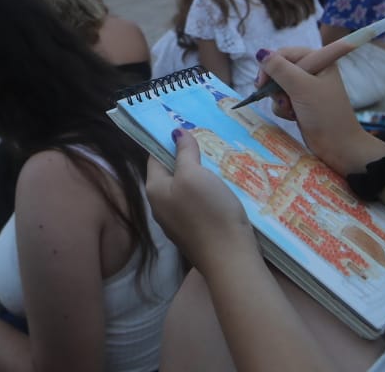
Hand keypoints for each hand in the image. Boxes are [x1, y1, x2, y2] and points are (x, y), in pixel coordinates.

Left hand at [146, 128, 253, 271]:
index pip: (155, 157)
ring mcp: (178, 222)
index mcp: (154, 190)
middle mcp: (161, 207)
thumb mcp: (194, 175)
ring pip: (187, 189)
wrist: (229, 258)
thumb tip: (176, 132)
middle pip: (172, 173)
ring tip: (219, 161)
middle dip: (187, 158)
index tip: (187, 126)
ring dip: (200, 175)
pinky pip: (198, 205)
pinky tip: (223, 188)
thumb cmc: (208, 212)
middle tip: (207, 141)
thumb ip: (184, 153)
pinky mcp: (196, 232)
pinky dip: (208, 193)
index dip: (169, 141)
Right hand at [256, 47, 384, 175]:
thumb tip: (260, 53)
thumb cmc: (324, 114)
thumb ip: (280, 69)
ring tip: (291, 110)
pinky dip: (283, 108)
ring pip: (278, 86)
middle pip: (280, 69)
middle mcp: (313, 70)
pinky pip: (282, 99)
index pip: (285, 53)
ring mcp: (307, 88)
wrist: (338, 147)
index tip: (262, 83)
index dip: (271, 65)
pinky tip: (293, 117)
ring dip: (280, 99)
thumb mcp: (302, 87)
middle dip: (276, 85)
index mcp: (319, 60)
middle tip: (280, 99)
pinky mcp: (301, 103)